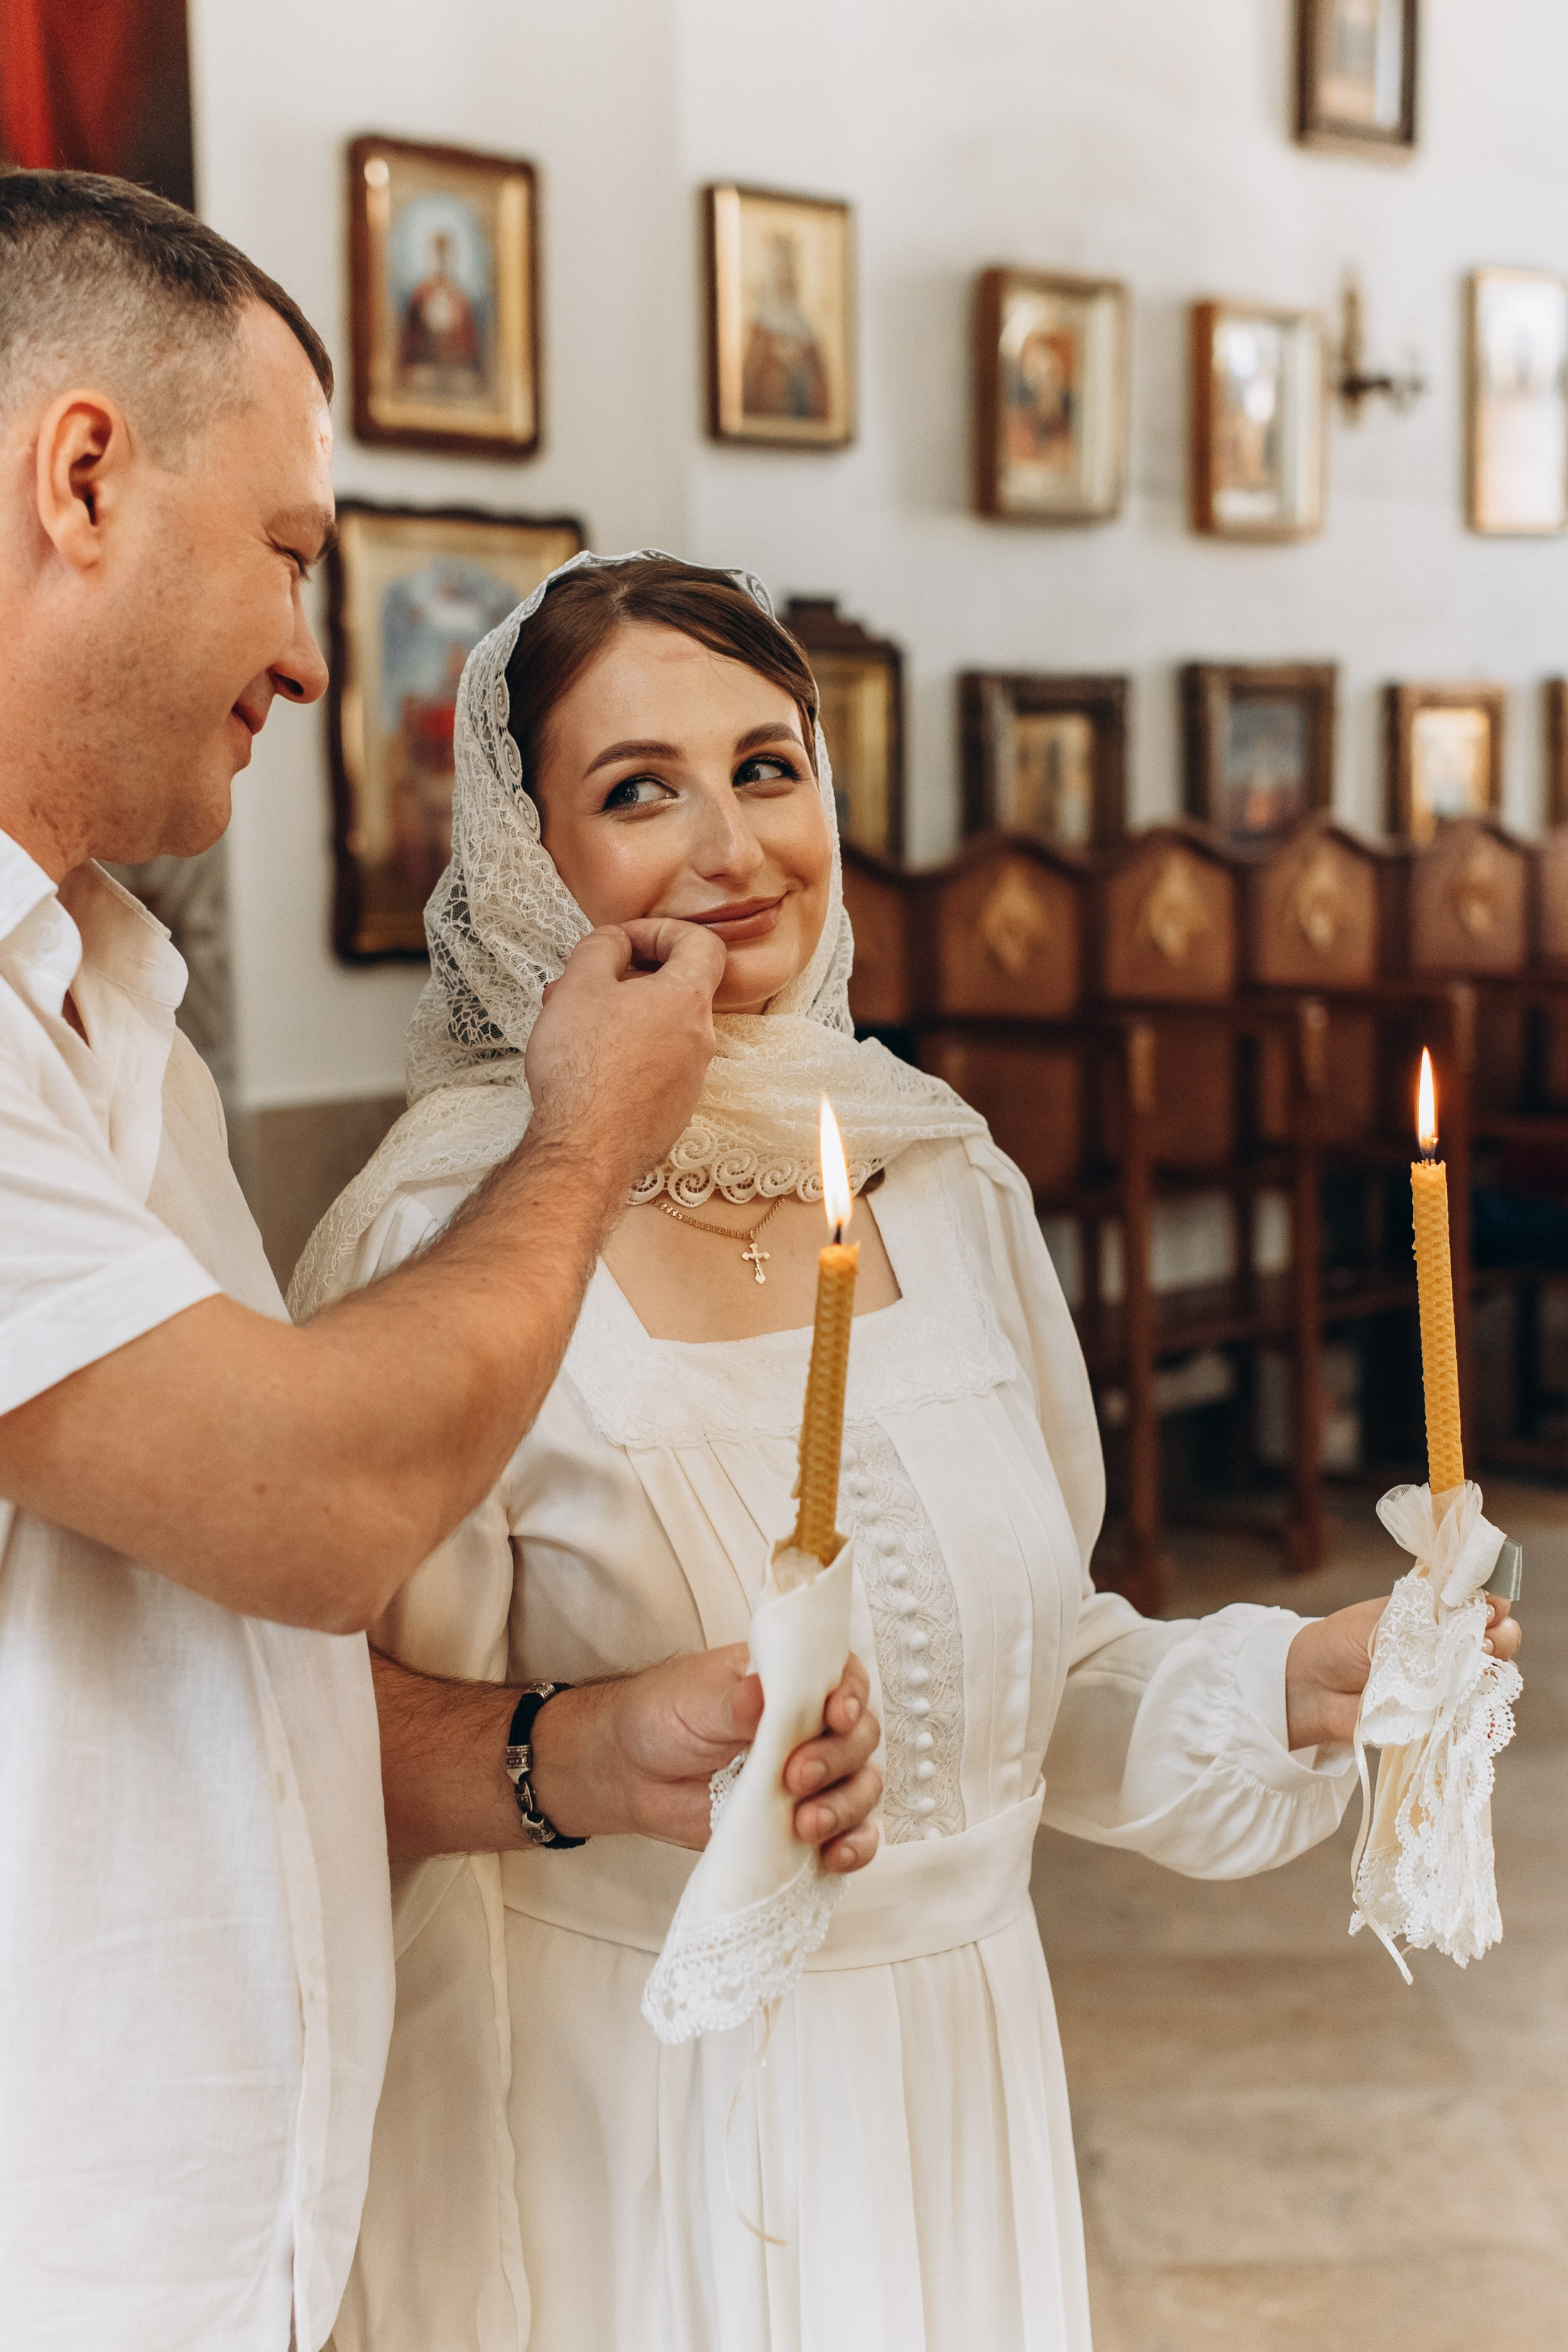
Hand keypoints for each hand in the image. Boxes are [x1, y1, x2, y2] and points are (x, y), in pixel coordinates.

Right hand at [524, 920, 723, 1191]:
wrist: (584, 1149)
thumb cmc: (582, 1068)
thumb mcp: (580, 984)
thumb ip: (602, 947)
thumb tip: (616, 941)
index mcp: (687, 1001)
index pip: (701, 943)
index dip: (659, 931)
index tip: (621, 942)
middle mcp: (700, 1041)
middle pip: (673, 989)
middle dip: (624, 978)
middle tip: (581, 985)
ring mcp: (690, 1080)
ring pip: (658, 1030)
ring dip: (619, 1017)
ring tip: (570, 1025)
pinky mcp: (672, 1112)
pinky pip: (653, 1068)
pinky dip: (624, 1055)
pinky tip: (585, 1067)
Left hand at [528, 1647, 882, 1872]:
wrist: (630, 1772)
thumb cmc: (664, 1716)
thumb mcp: (694, 1699)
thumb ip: (735, 1701)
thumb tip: (765, 1696)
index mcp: (793, 1682)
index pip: (847, 1680)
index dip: (852, 1697)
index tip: (835, 1716)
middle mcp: (813, 1727)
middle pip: (860, 1739)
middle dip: (838, 1760)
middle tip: (795, 1776)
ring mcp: (813, 1778)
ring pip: (862, 1789)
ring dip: (845, 1808)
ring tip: (805, 1825)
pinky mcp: (803, 1823)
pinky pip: (851, 1836)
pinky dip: (853, 1848)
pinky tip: (832, 1857)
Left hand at [1284, 1593, 1520, 1749]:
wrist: (1313, 1686)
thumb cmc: (1343, 1643)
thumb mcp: (1385, 1621)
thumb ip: (1427, 1625)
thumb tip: (1468, 1626)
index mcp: (1437, 1611)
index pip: (1485, 1601)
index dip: (1494, 1602)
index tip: (1488, 1606)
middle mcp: (1451, 1644)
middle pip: (1502, 1638)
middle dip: (1502, 1636)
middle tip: (1482, 1640)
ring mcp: (1450, 1681)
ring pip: (1497, 1677)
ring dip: (1494, 1672)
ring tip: (1472, 1670)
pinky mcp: (1442, 1716)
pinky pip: (1477, 1716)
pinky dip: (1483, 1713)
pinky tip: (1473, 1704)